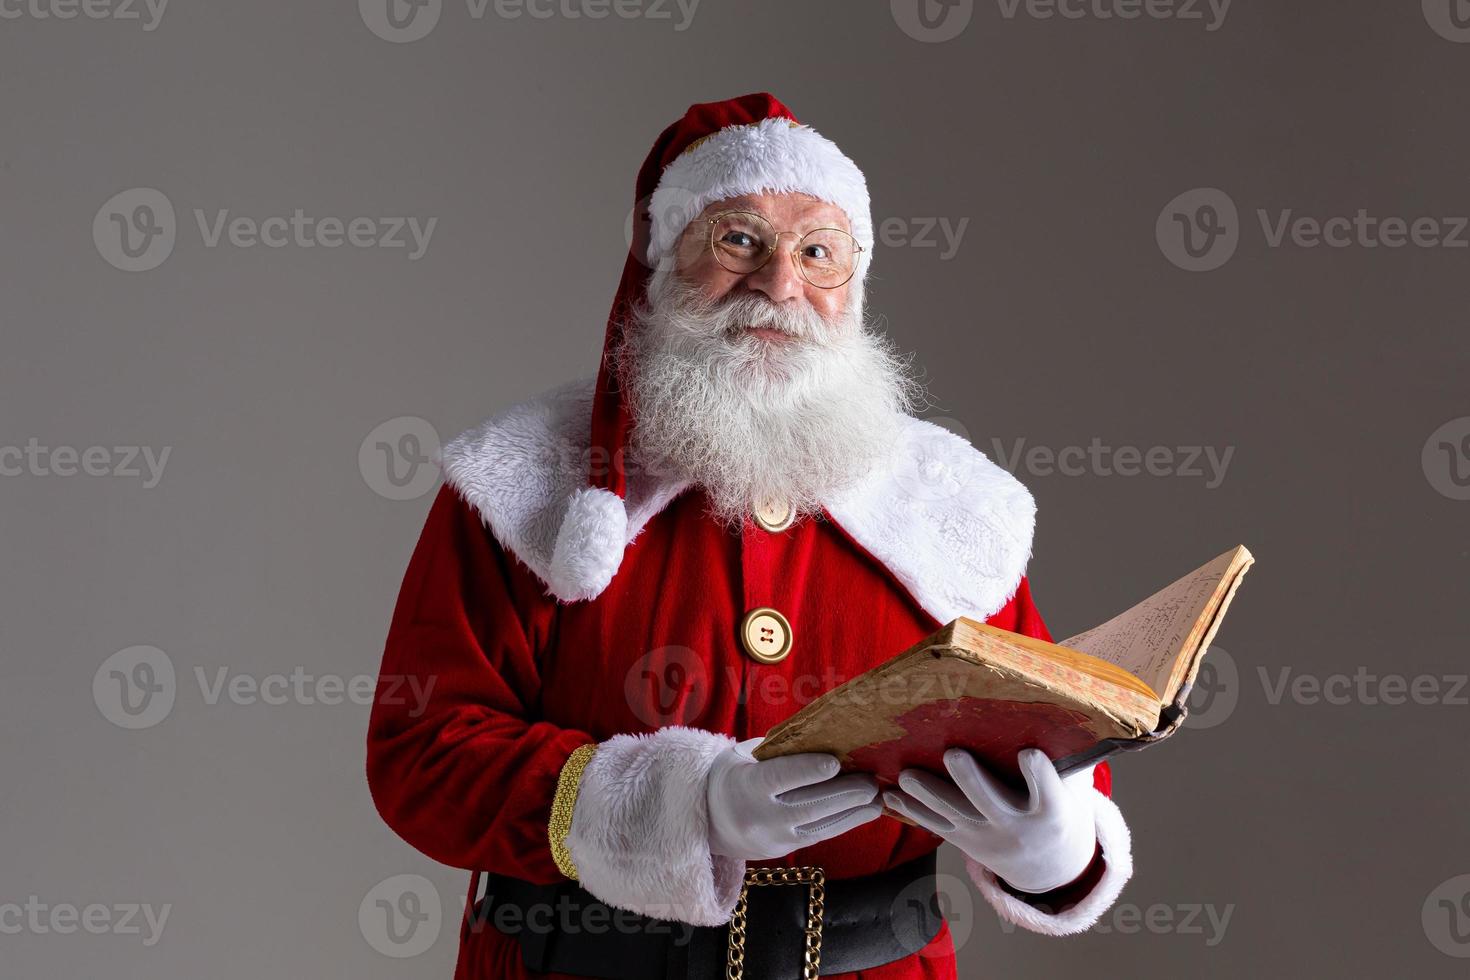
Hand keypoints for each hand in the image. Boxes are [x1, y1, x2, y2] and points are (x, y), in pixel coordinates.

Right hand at [707, 737, 883, 860]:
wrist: (710, 821)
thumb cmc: (733, 776)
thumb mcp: (743, 757)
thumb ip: (776, 751)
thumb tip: (821, 737)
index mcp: (746, 786)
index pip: (779, 778)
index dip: (807, 771)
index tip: (834, 763)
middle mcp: (760, 817)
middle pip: (807, 805)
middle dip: (844, 794)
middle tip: (872, 781)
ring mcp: (774, 838)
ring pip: (819, 825)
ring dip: (853, 812)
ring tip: (878, 798)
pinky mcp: (786, 849)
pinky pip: (820, 835)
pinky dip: (845, 822)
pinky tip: (866, 811)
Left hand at [883, 747, 1097, 892]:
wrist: (1049, 865)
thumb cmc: (1061, 807)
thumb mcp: (1074, 787)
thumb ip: (1069, 760)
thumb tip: (1067, 713)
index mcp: (1052, 812)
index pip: (1049, 793)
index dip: (1040, 776)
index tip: (1029, 754)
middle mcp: (1017, 828)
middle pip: (991, 803)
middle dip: (971, 780)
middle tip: (954, 754)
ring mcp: (986, 837)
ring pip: (955, 815)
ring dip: (928, 794)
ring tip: (905, 775)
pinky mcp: (964, 841)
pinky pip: (936, 826)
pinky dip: (912, 811)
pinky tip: (889, 795)